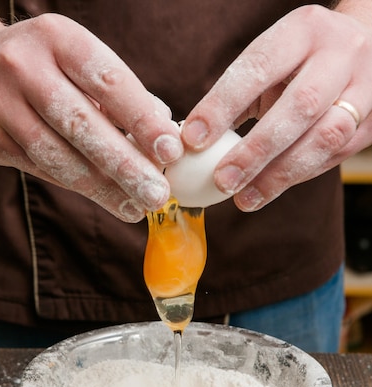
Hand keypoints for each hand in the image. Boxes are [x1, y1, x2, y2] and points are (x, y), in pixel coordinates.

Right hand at [0, 8, 182, 221]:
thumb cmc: (47, 67)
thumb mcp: (80, 62)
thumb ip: (119, 96)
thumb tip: (163, 140)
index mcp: (58, 38)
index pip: (108, 82)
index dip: (142, 120)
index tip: (171, 153)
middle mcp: (24, 67)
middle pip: (82, 125)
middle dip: (125, 165)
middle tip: (158, 195)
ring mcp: (1, 104)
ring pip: (59, 157)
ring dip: (104, 188)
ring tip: (137, 208)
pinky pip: (43, 170)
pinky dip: (80, 188)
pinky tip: (108, 200)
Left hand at [181, 4, 371, 211]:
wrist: (364, 51)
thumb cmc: (301, 62)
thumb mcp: (271, 61)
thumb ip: (237, 96)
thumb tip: (190, 138)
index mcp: (304, 30)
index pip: (259, 66)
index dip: (223, 104)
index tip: (192, 138)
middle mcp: (340, 55)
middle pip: (300, 106)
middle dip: (256, 150)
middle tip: (222, 181)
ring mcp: (363, 90)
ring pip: (325, 138)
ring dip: (280, 175)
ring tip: (245, 199)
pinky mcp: (370, 124)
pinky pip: (334, 157)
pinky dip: (297, 177)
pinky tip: (269, 189)